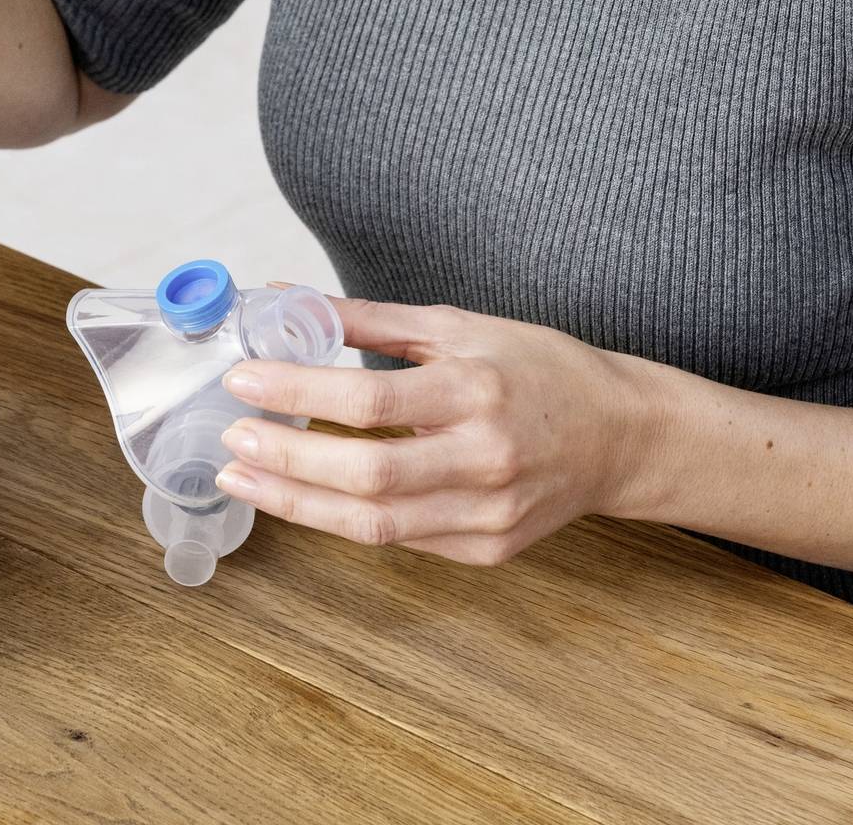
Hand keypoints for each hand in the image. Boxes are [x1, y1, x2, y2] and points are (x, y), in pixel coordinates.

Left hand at [213, 296, 656, 565]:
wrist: (620, 435)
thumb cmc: (539, 370)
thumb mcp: (459, 327)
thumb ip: (371, 320)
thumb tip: (288, 301)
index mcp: (477, 391)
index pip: (368, 401)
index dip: (296, 393)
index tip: (243, 380)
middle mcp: (485, 460)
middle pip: (365, 475)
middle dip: (286, 461)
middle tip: (233, 438)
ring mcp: (488, 515)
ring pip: (374, 524)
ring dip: (297, 504)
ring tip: (245, 477)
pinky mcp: (486, 550)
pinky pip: (401, 539)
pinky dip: (344, 520)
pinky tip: (304, 497)